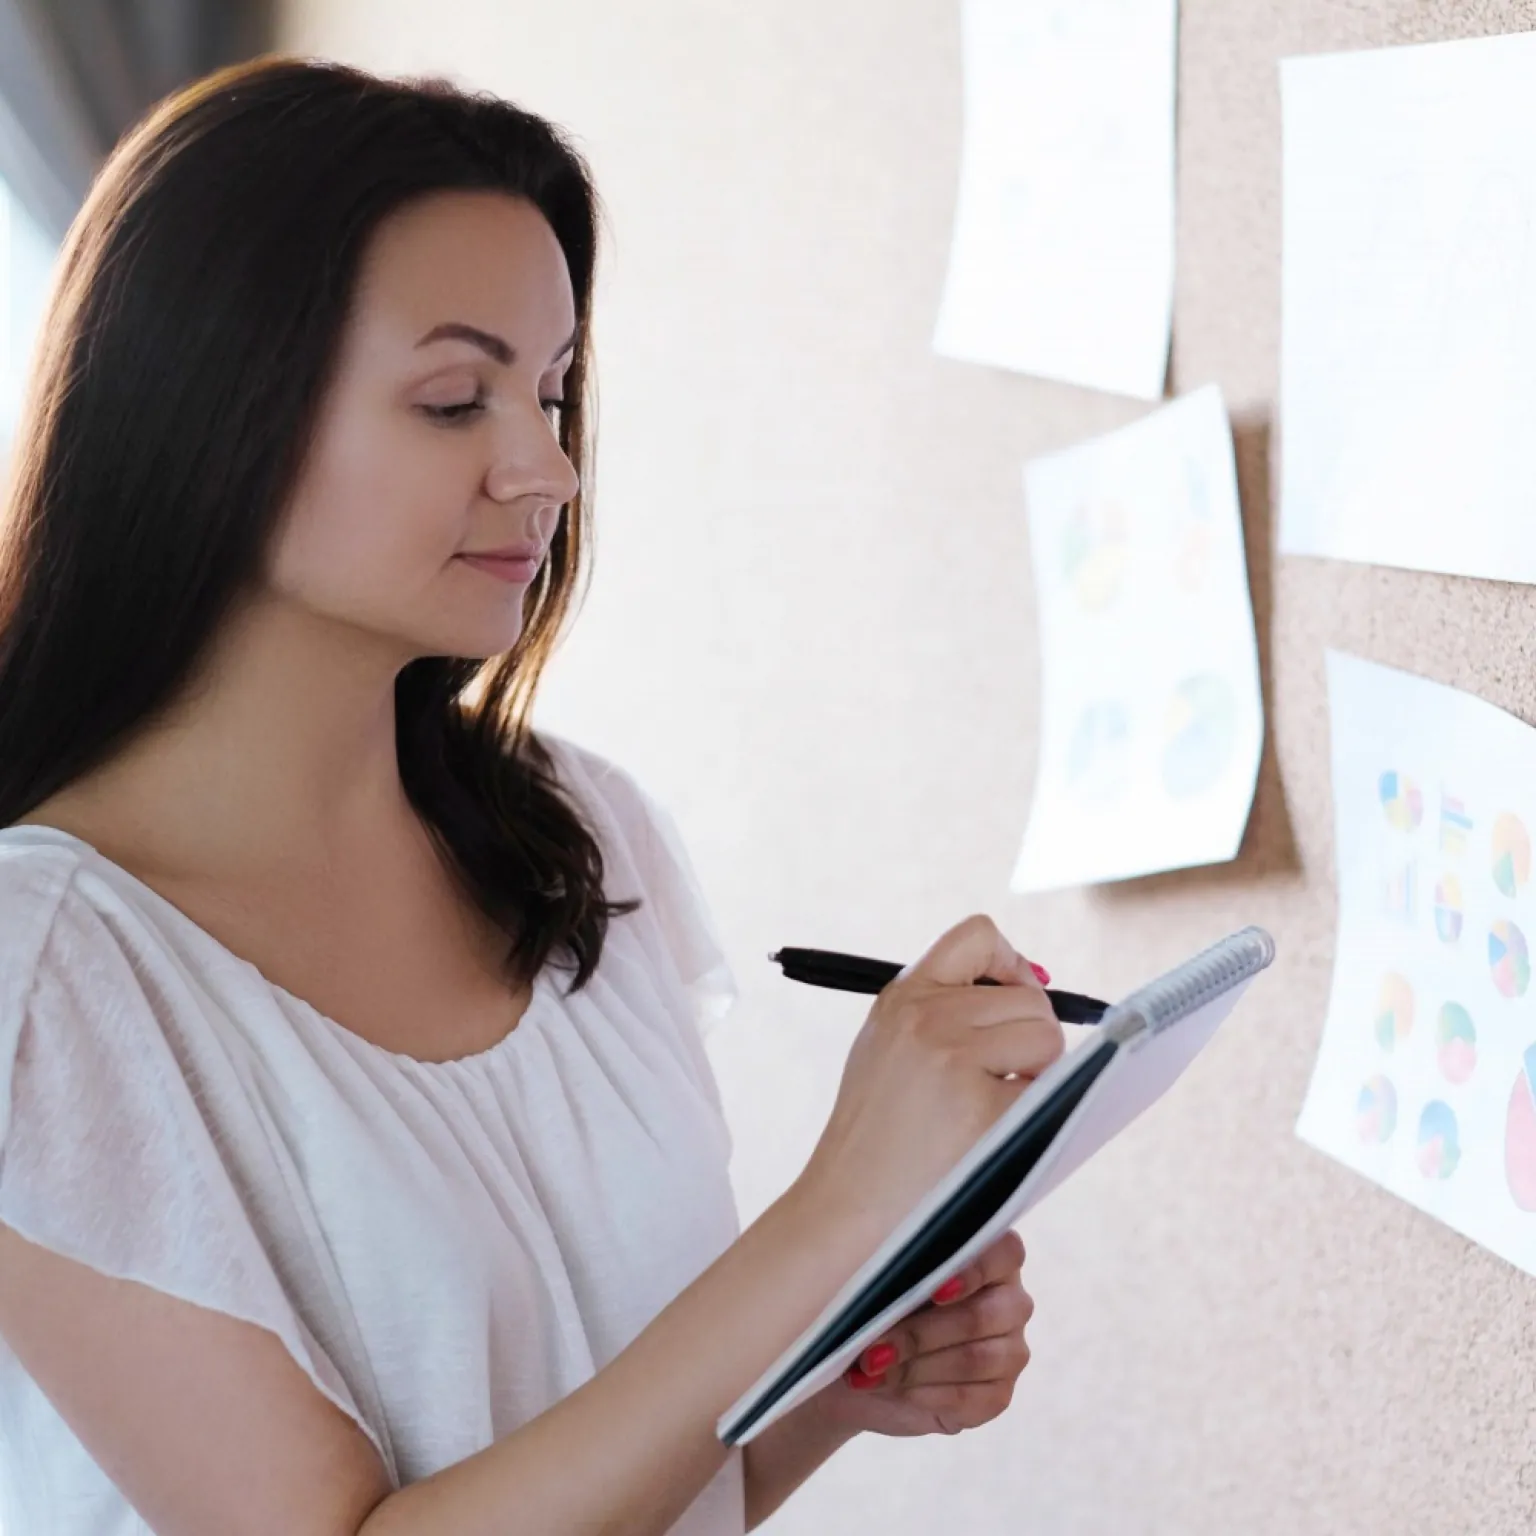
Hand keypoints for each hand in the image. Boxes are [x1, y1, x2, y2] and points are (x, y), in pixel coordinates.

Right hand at [798, 915, 1064, 1243]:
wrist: (845, 1212)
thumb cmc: (876, 1143)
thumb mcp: (888, 1052)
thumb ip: (941, 1015)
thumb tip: (1030, 984)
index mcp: (901, 997)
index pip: (977, 936)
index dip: (1011, 963)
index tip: (1015, 997)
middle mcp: (925, 1015)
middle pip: (1028, 998)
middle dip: (1030, 1038)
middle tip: (1002, 1084)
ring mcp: (952, 1057)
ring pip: (1045, 1036)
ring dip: (1038, 1074)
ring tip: (993, 1111)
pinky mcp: (982, 1105)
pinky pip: (1048, 1089)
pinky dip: (1038, 1116)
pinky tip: (996, 1138)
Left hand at [811, 1230, 1033, 1437]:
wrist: (863, 1363)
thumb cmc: (875, 1304)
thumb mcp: (879, 1278)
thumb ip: (894, 1269)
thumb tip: (886, 1277)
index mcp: (990, 1256)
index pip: (1005, 1252)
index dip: (973, 1271)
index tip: (934, 1291)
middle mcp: (1010, 1301)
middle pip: (981, 1316)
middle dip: (919, 1334)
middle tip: (870, 1350)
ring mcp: (1009, 1350)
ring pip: (974, 1359)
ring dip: (915, 1367)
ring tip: (870, 1370)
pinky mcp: (998, 1395)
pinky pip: (969, 1398)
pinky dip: (924, 1394)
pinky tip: (893, 1389)